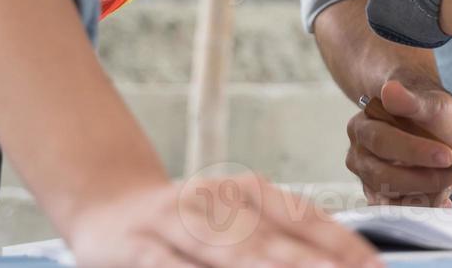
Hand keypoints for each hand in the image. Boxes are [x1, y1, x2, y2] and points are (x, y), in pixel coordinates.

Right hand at [65, 172, 379, 267]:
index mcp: (251, 191)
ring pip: (231, 257)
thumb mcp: (237, 222)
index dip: (344, 248)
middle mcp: (218, 200)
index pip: (307, 220)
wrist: (108, 207)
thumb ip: (282, 240)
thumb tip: (343, 263)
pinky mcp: (140, 250)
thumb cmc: (191, 225)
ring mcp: (178, 222)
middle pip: (275, 244)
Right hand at [346, 75, 451, 206]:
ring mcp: (366, 177)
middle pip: (382, 174)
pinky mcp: (379, 196)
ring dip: (422, 192)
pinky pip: (395, 209)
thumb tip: (389, 89)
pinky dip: (419, 206)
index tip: (447, 155)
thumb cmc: (425, 110)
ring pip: (388, 196)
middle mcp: (358, 154)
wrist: (426, 122)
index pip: (383, 141)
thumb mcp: (428, 100)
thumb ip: (410, 100)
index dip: (415, 151)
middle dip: (422, 178)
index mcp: (362, 125)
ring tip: (450, 180)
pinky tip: (442, 199)